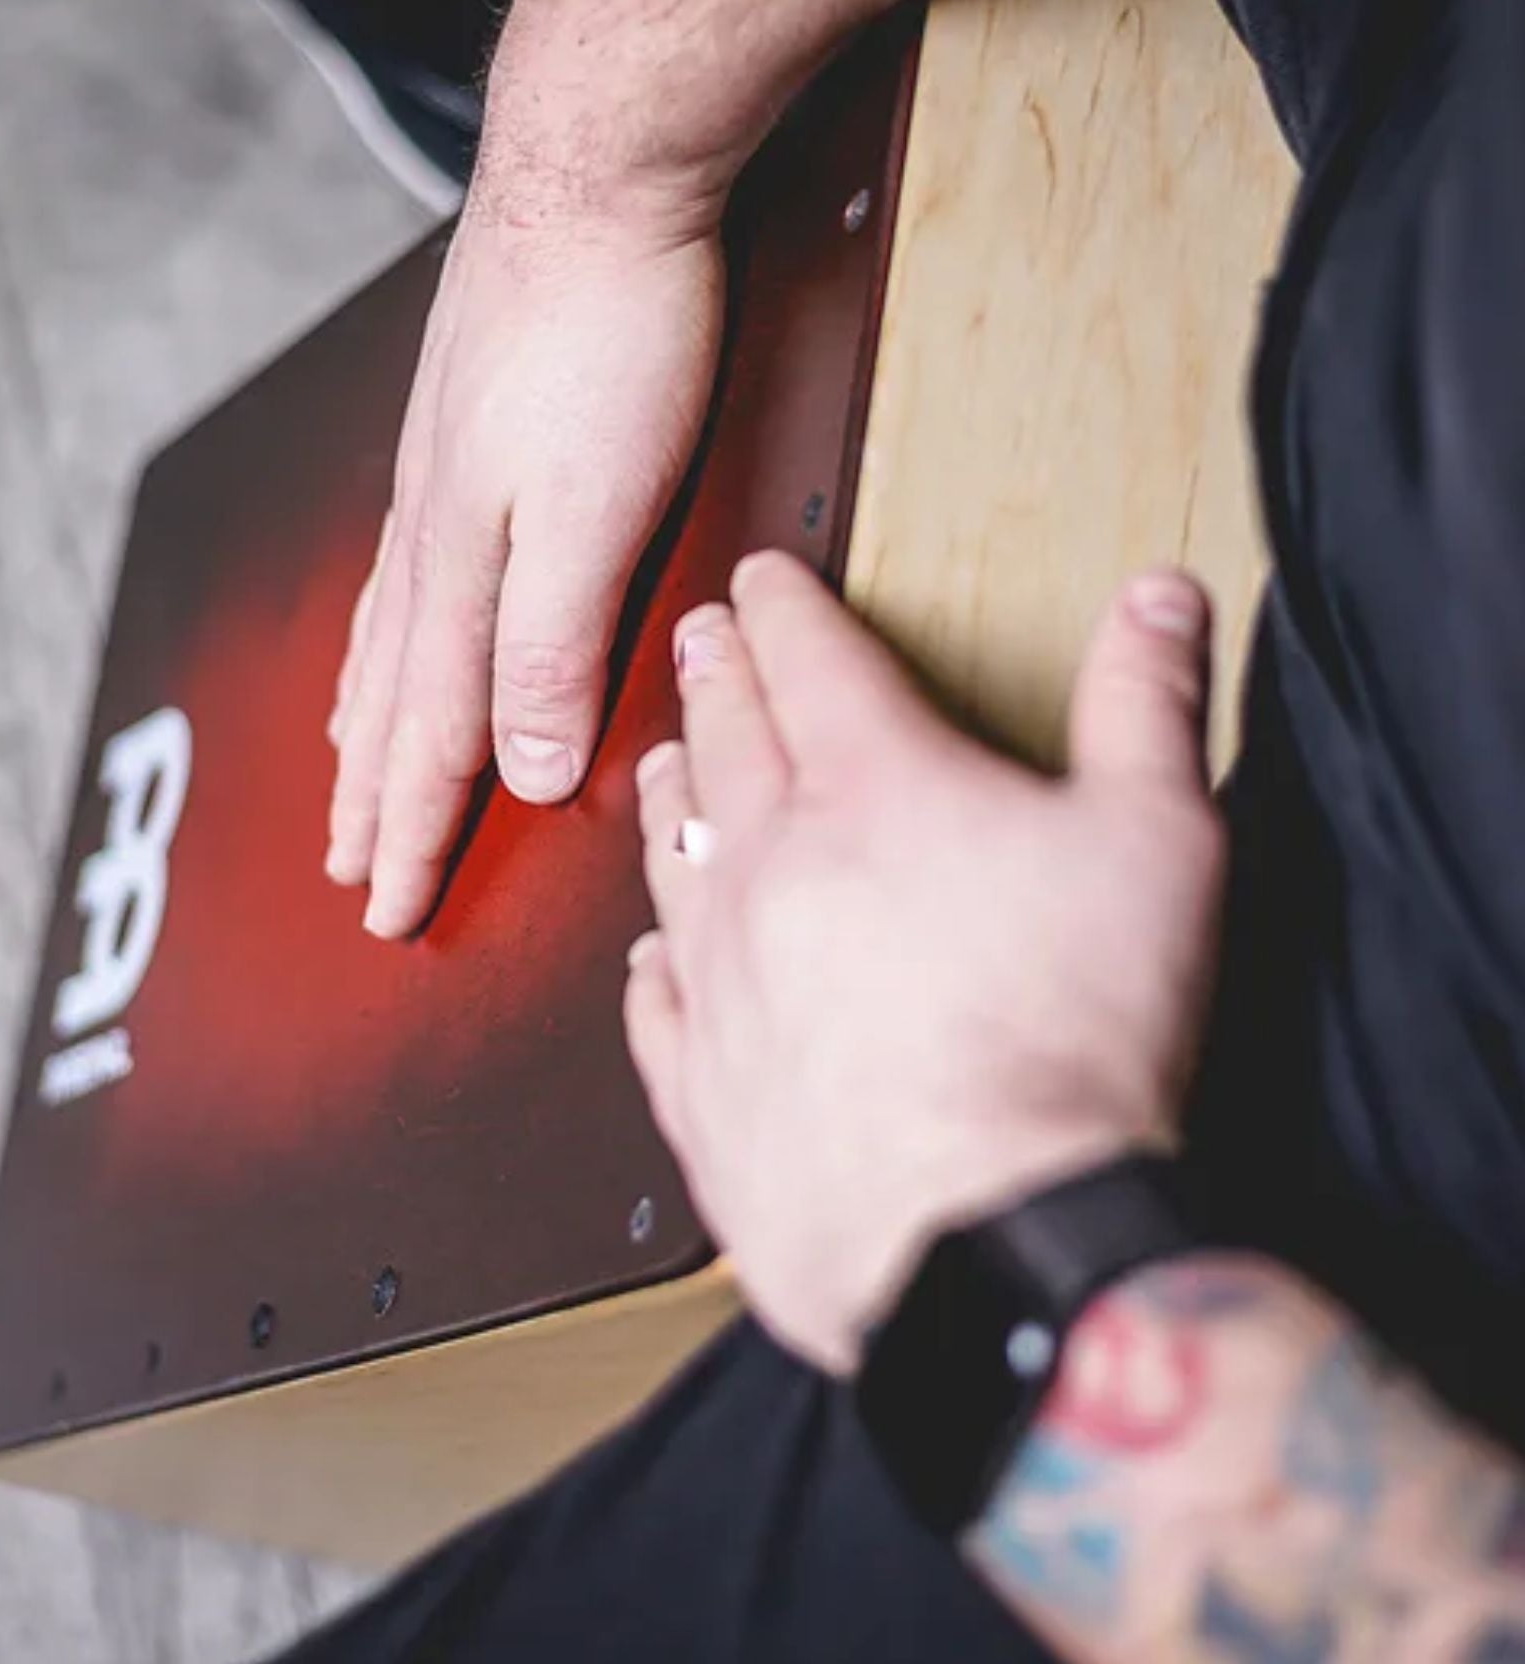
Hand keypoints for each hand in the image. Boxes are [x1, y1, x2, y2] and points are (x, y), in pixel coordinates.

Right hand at [326, 186, 724, 936]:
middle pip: (394, 694)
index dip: (416, 835)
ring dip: (370, 714)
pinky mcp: (466, 420)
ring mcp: (442, 470)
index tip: (389, 917)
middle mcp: (434, 529)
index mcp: (464, 569)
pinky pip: (406, 562)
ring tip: (347, 762)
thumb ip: (550, 644)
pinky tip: (395, 607)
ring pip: (391, 629)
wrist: (598, 161)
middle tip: (348, 867)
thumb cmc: (611, 332)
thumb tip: (515, 769)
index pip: (436, 738)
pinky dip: (387, 622)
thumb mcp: (599, 511)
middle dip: (376, 792)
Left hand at [626, 551, 1227, 1372]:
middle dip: (714, 674)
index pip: (807, 659)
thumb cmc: (1073, 1046)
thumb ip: (1147, 705)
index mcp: (875, 791)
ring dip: (669, 795)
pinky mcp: (703, 1088)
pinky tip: (650, 960)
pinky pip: (655, 1006)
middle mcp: (774, 868)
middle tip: (699, 639)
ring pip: (671, 856)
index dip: (782, 604)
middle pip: (725, 739)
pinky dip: (652, 967)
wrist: (995, 1232)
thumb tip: (1156, 603)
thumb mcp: (1158, 840)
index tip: (761, 578)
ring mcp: (723, 978)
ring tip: (665, 761)